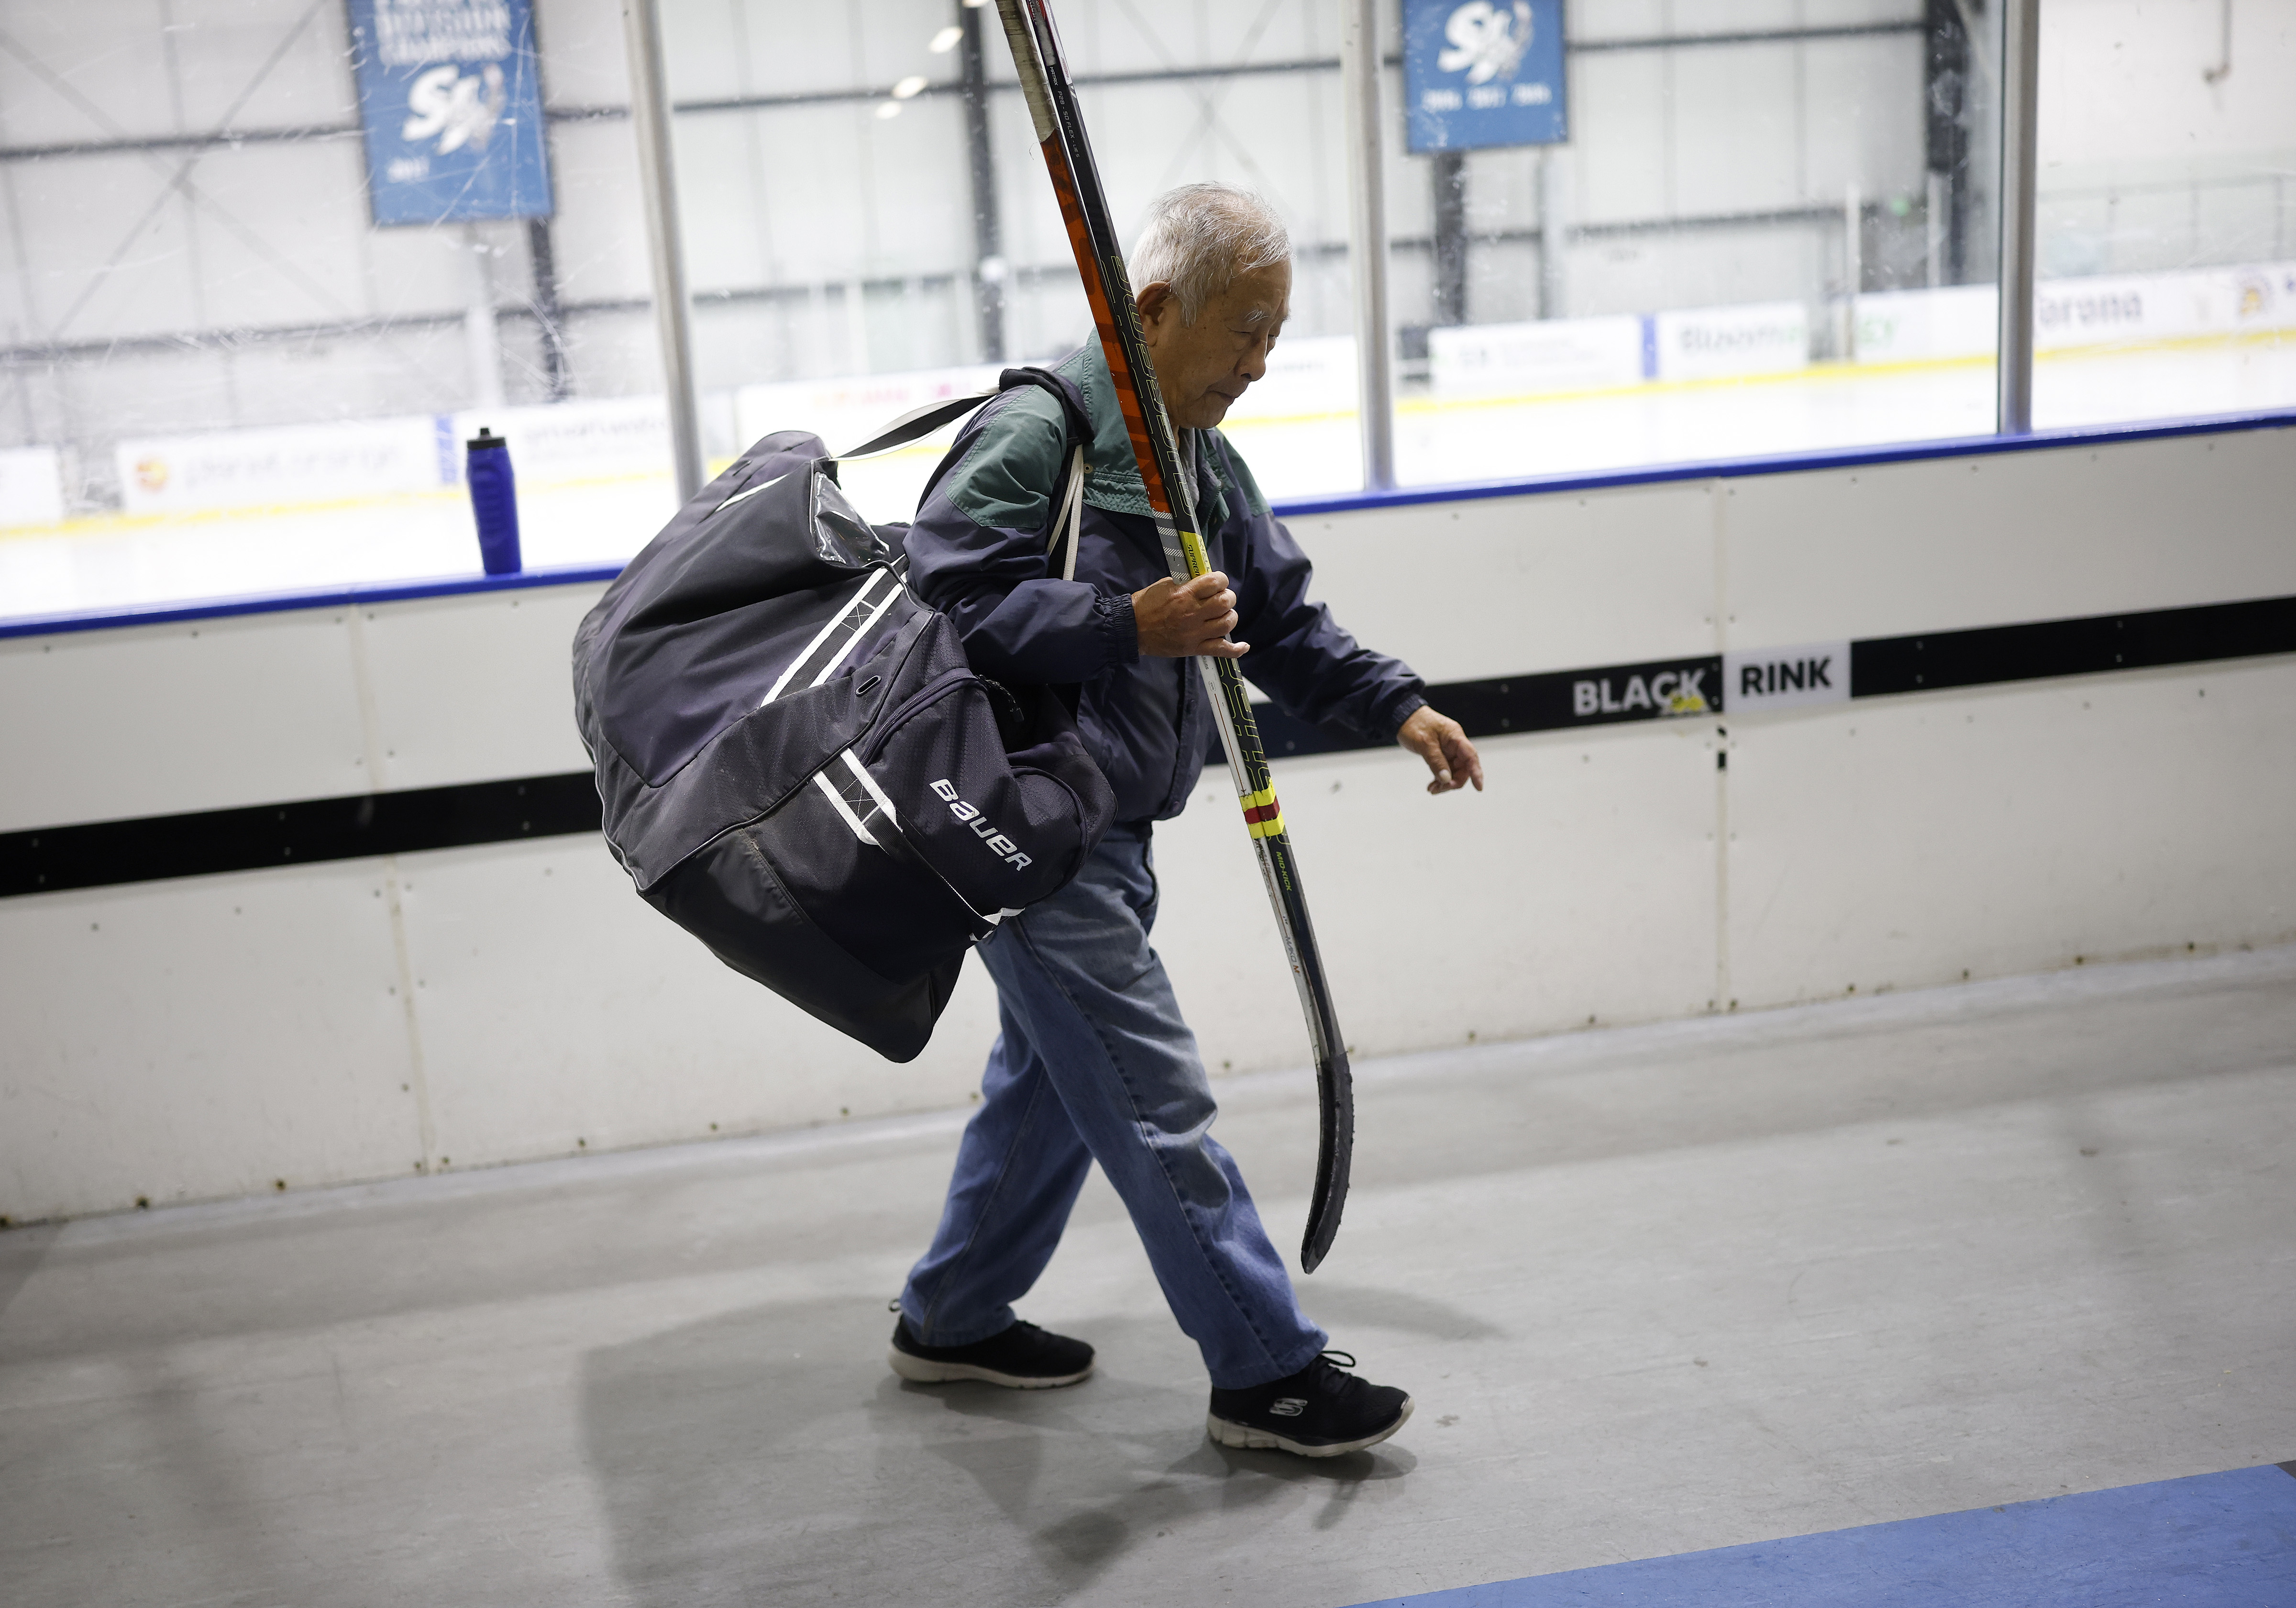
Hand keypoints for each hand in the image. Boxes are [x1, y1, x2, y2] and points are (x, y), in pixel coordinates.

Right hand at [1133, 571, 1248, 658]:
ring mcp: (1195, 633)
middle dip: (1227, 597)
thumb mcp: (1164, 585)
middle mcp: (1193, 613)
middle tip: (1220, 599)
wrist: (1131, 630)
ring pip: (1227, 623)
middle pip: (1226, 602)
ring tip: (1222, 616)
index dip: (1221, 580)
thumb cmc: (1146, 605)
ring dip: (1229, 617)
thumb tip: (1205, 583)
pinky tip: (1243, 646)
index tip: (1217, 583)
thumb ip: (1186, 583)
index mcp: (1185, 594)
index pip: (1216, 582)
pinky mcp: (1194, 648)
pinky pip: (1221, 650)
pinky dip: (1235, 649)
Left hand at [1398, 706, 1482, 794]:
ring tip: (1433, 789)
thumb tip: (1446, 779)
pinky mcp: (1440, 755)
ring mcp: (1448, 750)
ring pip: (1453, 772)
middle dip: (1454, 781)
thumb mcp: (1424, 742)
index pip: (1470, 756)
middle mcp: (1454, 745)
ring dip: (1445, 783)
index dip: (1476, 772)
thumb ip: (1436, 760)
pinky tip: (1432, 786)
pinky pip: (1444, 770)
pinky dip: (1439, 779)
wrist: (1403, 717)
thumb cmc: (1414, 723)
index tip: (1479, 787)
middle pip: (1463, 768)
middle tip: (1440, 789)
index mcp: (1455, 737)